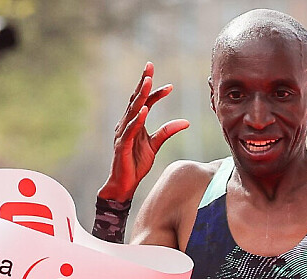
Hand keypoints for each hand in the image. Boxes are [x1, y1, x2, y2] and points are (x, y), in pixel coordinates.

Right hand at [100, 62, 189, 200]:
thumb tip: (186, 122)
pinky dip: (137, 120)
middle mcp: (126, 124)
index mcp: (134, 123)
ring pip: (132, 111)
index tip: (171, 86)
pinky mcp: (121, 145)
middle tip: (149, 67)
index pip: (145, 103)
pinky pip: (129, 130)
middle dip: (143, 83)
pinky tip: (144, 110)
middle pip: (136, 100)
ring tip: (148, 83)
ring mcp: (122, 133)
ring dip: (141, 96)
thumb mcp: (155, 145)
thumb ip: (167, 132)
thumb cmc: (136, 163)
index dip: (156, 93)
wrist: (124, 184)